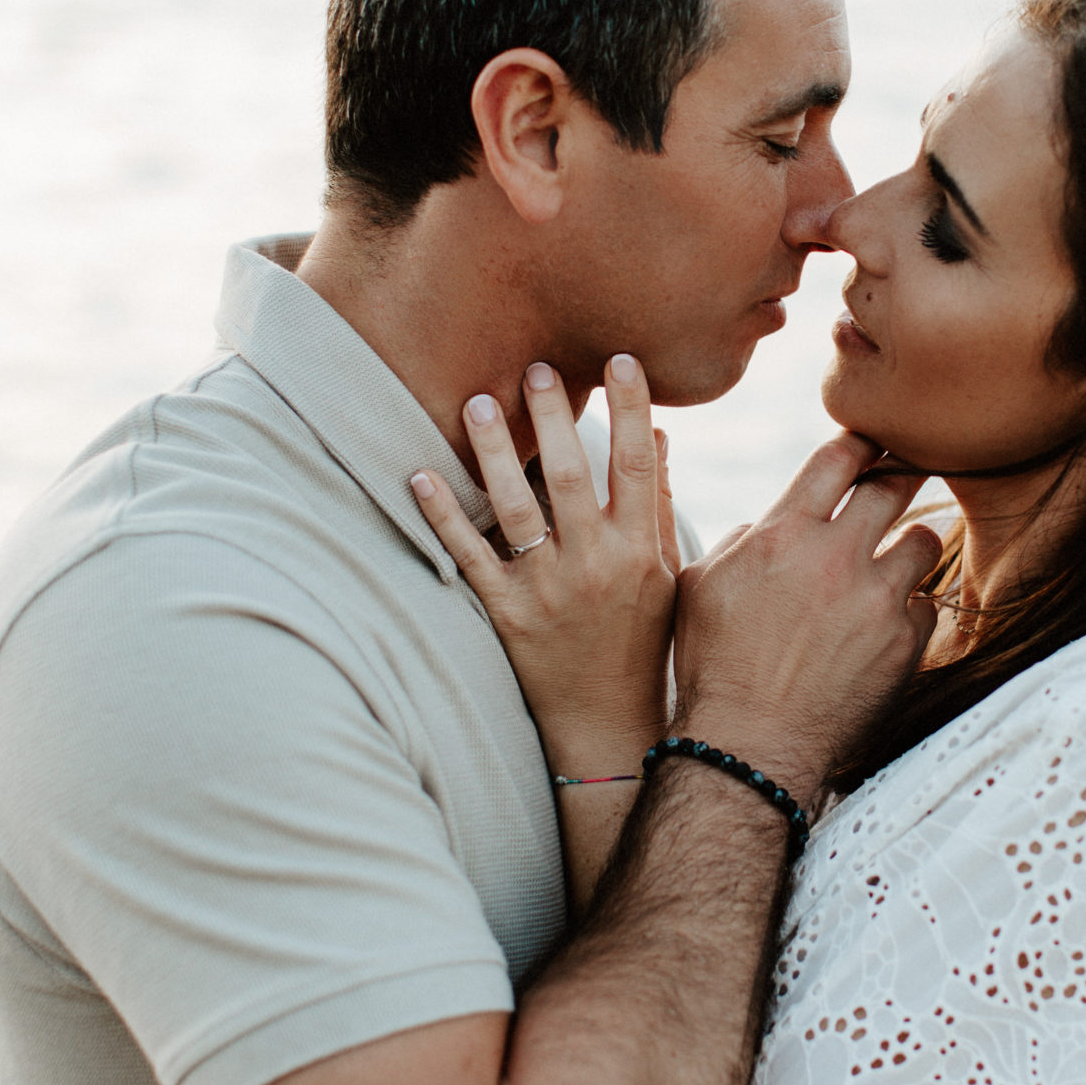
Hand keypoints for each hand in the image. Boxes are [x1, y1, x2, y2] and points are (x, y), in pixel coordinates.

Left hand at [413, 354, 680, 782]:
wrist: (606, 725)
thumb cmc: (640, 644)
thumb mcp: (665, 576)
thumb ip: (658, 507)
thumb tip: (659, 439)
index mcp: (640, 551)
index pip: (637, 466)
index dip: (630, 410)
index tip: (622, 359)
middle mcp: (595, 566)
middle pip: (571, 477)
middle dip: (554, 418)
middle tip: (536, 367)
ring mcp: (547, 590)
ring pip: (516, 509)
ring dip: (494, 453)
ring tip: (479, 403)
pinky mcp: (506, 614)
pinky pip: (470, 556)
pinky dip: (444, 515)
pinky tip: (420, 475)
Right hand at [671, 432, 941, 806]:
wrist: (748, 747)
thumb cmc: (714, 668)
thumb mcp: (699, 587)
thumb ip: (740, 541)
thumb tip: (767, 523)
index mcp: (782, 534)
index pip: (838, 457)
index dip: (861, 442)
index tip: (874, 442)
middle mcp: (834, 557)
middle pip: (894, 485)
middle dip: (905, 474)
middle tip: (912, 474)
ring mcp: (875, 600)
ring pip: (924, 540)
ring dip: (911, 546)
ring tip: (897, 562)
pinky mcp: (903, 642)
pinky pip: (928, 603)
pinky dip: (912, 608)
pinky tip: (890, 623)